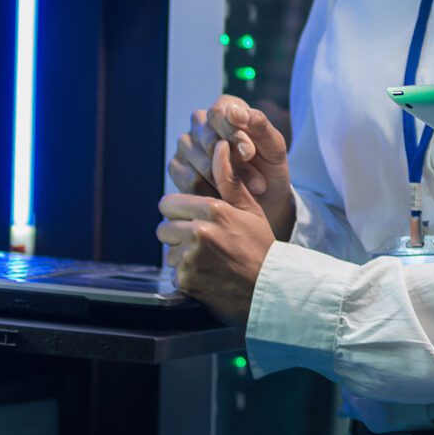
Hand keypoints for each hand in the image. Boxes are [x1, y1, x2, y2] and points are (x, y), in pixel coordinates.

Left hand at [157, 139, 274, 327]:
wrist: (270, 290)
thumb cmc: (261, 247)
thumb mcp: (249, 210)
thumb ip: (229, 178)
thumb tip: (221, 144)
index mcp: (213, 210)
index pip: (168, 204)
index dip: (178, 212)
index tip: (192, 220)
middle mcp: (199, 232)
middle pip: (163, 228)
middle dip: (177, 234)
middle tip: (200, 243)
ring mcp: (191, 258)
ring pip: (168, 252)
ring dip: (181, 256)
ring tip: (207, 259)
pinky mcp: (186, 280)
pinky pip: (174, 273)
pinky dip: (187, 276)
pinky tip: (208, 275)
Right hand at [171, 96, 295, 240]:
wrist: (264, 199)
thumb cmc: (269, 166)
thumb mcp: (274, 146)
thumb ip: (258, 124)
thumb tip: (233, 111)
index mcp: (224, 107)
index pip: (218, 114)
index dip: (233, 134)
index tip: (249, 154)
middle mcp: (200, 122)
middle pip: (208, 140)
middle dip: (235, 165)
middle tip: (258, 183)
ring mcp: (185, 144)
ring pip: (201, 163)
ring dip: (227, 182)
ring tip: (247, 192)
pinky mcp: (176, 167)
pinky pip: (191, 182)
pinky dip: (213, 193)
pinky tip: (228, 198)